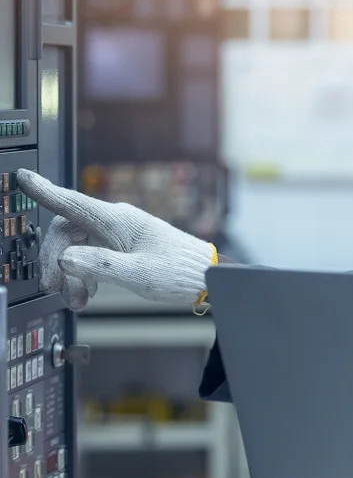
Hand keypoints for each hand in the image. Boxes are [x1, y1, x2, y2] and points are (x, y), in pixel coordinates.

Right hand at [16, 169, 216, 310]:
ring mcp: (118, 235)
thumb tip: (65, 258)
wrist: (205, 276)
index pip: (74, 202)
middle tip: (52, 288)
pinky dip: (82, 275)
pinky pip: (89, 256)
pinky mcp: (121, 248)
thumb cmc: (179, 272)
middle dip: (54, 260)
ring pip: (76, 247)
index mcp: (119, 221)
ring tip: (76, 300)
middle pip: (66, 231)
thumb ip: (101, 266)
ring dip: (69, 274)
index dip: (45, 191)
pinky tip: (86, 294)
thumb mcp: (139, 274)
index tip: (23, 177)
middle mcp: (115, 223)